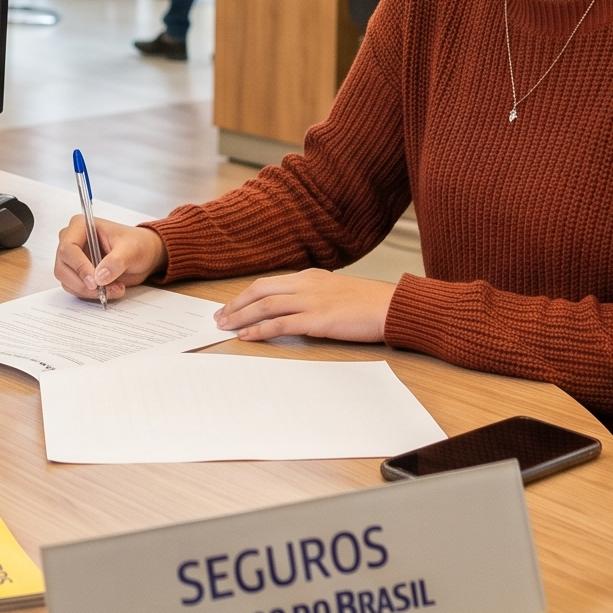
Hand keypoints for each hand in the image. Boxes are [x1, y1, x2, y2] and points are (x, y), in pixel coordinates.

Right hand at [55, 216, 163, 301]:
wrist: (144, 254)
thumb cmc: (137, 244)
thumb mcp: (131, 250)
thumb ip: (116, 262)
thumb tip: (99, 277)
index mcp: (80, 226)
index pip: (67, 248)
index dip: (79, 267)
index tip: (95, 282)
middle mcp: (71, 241)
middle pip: (62, 268)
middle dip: (83, 284)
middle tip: (104, 290)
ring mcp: (73, 258)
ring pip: (67, 281)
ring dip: (89, 291)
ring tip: (114, 288)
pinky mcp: (77, 273)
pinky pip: (75, 288)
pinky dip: (91, 294)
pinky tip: (110, 289)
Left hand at [214, 270, 395, 342]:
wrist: (392, 307)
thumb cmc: (370, 303)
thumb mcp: (338, 292)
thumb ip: (316, 296)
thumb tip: (296, 310)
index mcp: (311, 276)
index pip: (268, 282)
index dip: (246, 294)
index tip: (231, 306)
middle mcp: (306, 284)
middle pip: (260, 290)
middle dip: (236, 303)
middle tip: (220, 317)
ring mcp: (311, 301)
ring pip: (265, 305)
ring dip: (241, 316)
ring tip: (226, 327)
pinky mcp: (317, 319)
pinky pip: (280, 324)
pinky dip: (259, 330)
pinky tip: (247, 337)